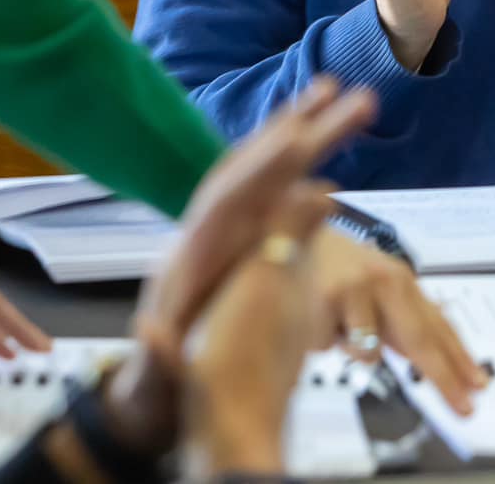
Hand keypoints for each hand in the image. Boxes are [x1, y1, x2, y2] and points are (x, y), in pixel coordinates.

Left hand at [100, 80, 377, 458]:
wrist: (139, 405)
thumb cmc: (152, 401)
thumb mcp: (152, 389)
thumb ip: (155, 361)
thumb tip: (153, 328)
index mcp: (189, 266)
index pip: (228, 205)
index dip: (264, 172)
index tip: (302, 141)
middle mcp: (202, 236)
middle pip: (251, 169)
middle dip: (301, 130)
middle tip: (355, 98)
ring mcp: (215, 234)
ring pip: (254, 168)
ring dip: (293, 127)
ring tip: (336, 91)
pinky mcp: (231, 240)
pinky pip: (259, 187)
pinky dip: (284, 156)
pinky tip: (311, 136)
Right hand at [311, 226, 483, 412]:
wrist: (293, 231)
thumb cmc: (341, 270)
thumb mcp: (378, 289)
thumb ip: (404, 322)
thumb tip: (439, 361)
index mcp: (402, 282)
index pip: (439, 325)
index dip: (461, 358)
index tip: (480, 386)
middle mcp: (385, 282)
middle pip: (421, 341)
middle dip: (445, 379)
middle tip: (465, 410)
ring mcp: (357, 289)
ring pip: (368, 354)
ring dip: (351, 347)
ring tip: (335, 322)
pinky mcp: (326, 299)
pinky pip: (330, 346)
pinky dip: (322, 338)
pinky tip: (314, 313)